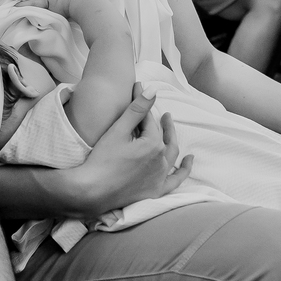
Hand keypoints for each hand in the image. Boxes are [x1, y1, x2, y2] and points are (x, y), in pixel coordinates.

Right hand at [74, 84, 192, 214]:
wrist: (93, 191)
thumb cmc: (102, 160)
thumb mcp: (118, 131)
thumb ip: (137, 109)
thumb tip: (152, 89)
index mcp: (154, 145)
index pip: (150, 123)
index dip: (144, 110)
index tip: (140, 99)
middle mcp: (161, 161)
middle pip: (163, 138)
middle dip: (165, 125)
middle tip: (165, 114)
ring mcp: (159, 177)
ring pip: (171, 155)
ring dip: (172, 140)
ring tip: (171, 129)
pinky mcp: (155, 191)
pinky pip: (175, 180)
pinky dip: (183, 170)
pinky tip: (188, 161)